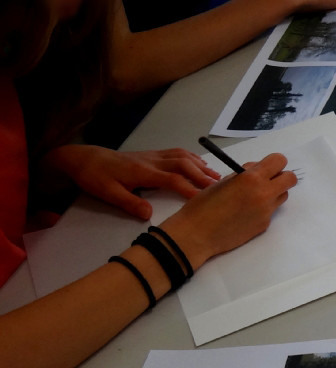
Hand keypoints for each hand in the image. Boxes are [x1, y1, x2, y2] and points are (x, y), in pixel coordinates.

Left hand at [45, 145, 218, 220]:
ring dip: (201, 165)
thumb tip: (149, 215)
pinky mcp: (151, 153)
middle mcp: (152, 160)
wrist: (83, 158)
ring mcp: (152, 155)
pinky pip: (177, 152)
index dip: (191, 188)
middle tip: (221, 187)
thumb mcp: (107, 193)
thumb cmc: (94, 177)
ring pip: (183, 156)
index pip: (173, 179)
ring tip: (216, 176)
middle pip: (184, 165)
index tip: (205, 199)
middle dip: (203, 175)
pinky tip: (199, 163)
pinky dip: (192, 157)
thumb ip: (129, 203)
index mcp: (142, 172)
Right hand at [157, 154, 297, 267]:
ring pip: (283, 195)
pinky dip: (263, 209)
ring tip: (253, 197)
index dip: (274, 162)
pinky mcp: (264, 225)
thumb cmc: (203, 206)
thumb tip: (257, 170)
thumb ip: (244, 174)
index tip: (266, 167)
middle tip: (266, 180)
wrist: (196, 234)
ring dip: (274, 192)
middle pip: (290, 179)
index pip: (279, 161)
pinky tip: (245, 213)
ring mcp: (266, 212)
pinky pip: (271, 211)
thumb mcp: (223, 181)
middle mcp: (264, 194)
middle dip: (281, 177)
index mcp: (252, 179)